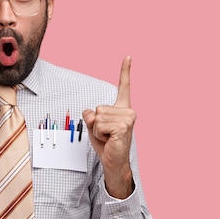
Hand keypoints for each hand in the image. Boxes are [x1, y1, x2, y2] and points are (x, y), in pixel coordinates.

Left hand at [83, 55, 135, 198]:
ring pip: (97, 117)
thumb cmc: (106, 143)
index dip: (125, 70)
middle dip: (96, 123)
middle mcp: (128, 111)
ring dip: (97, 130)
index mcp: (122, 108)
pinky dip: (99, 134)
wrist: (114, 162)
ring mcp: (127, 118)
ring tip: (107, 138)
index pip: (124, 86)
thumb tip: (91, 113)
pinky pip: (99, 125)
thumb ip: (91, 114)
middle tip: (106, 134)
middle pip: (97, 108)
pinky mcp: (123, 126)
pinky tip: (109, 140)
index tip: (128, 56)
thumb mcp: (94, 125)